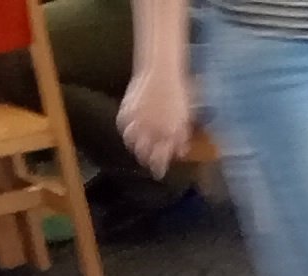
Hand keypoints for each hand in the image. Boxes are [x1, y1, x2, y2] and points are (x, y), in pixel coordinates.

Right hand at [118, 55, 192, 171]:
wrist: (161, 71)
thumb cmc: (178, 94)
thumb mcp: (185, 118)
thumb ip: (181, 137)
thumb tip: (178, 153)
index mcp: (168, 133)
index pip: (160, 158)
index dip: (159, 167)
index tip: (158, 172)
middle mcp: (151, 128)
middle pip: (143, 153)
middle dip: (146, 160)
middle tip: (148, 162)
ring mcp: (137, 118)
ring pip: (131, 142)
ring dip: (134, 147)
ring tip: (138, 147)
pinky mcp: (127, 109)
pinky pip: (122, 126)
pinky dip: (126, 131)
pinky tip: (130, 132)